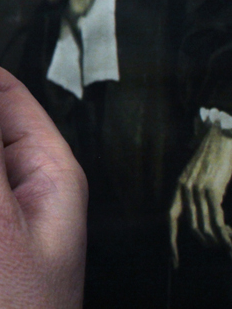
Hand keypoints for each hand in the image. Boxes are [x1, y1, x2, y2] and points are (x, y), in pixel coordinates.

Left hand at [170, 124, 231, 266]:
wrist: (221, 138)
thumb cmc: (213, 158)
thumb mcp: (198, 176)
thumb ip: (194, 194)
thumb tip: (199, 217)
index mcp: (179, 187)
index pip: (170, 218)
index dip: (172, 240)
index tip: (174, 259)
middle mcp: (184, 188)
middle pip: (191, 226)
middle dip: (204, 242)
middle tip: (218, 249)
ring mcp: (196, 189)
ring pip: (204, 225)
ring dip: (216, 240)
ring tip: (227, 246)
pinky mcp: (211, 189)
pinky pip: (215, 218)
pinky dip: (223, 232)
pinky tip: (230, 239)